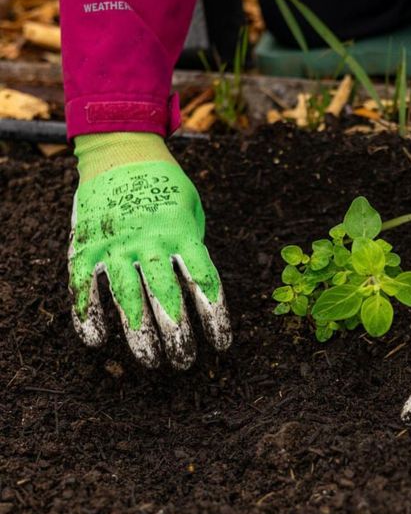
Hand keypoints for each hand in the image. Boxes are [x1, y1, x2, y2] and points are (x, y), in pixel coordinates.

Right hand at [68, 134, 230, 368]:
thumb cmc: (166, 186)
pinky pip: (85, 286)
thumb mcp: (192, 211)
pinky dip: (88, 314)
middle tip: (185, 362)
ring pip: (128, 299)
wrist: (121, 150)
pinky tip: (98, 341)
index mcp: (183, 232)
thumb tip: (197, 291)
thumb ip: (193, 248)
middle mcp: (150, 241)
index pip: (205, 283)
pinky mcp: (86, 244)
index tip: (222, 345)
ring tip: (152, 363)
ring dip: (140, 335)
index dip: (215, 318)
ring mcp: (116, 243)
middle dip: (178, 335)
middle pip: (167, 298)